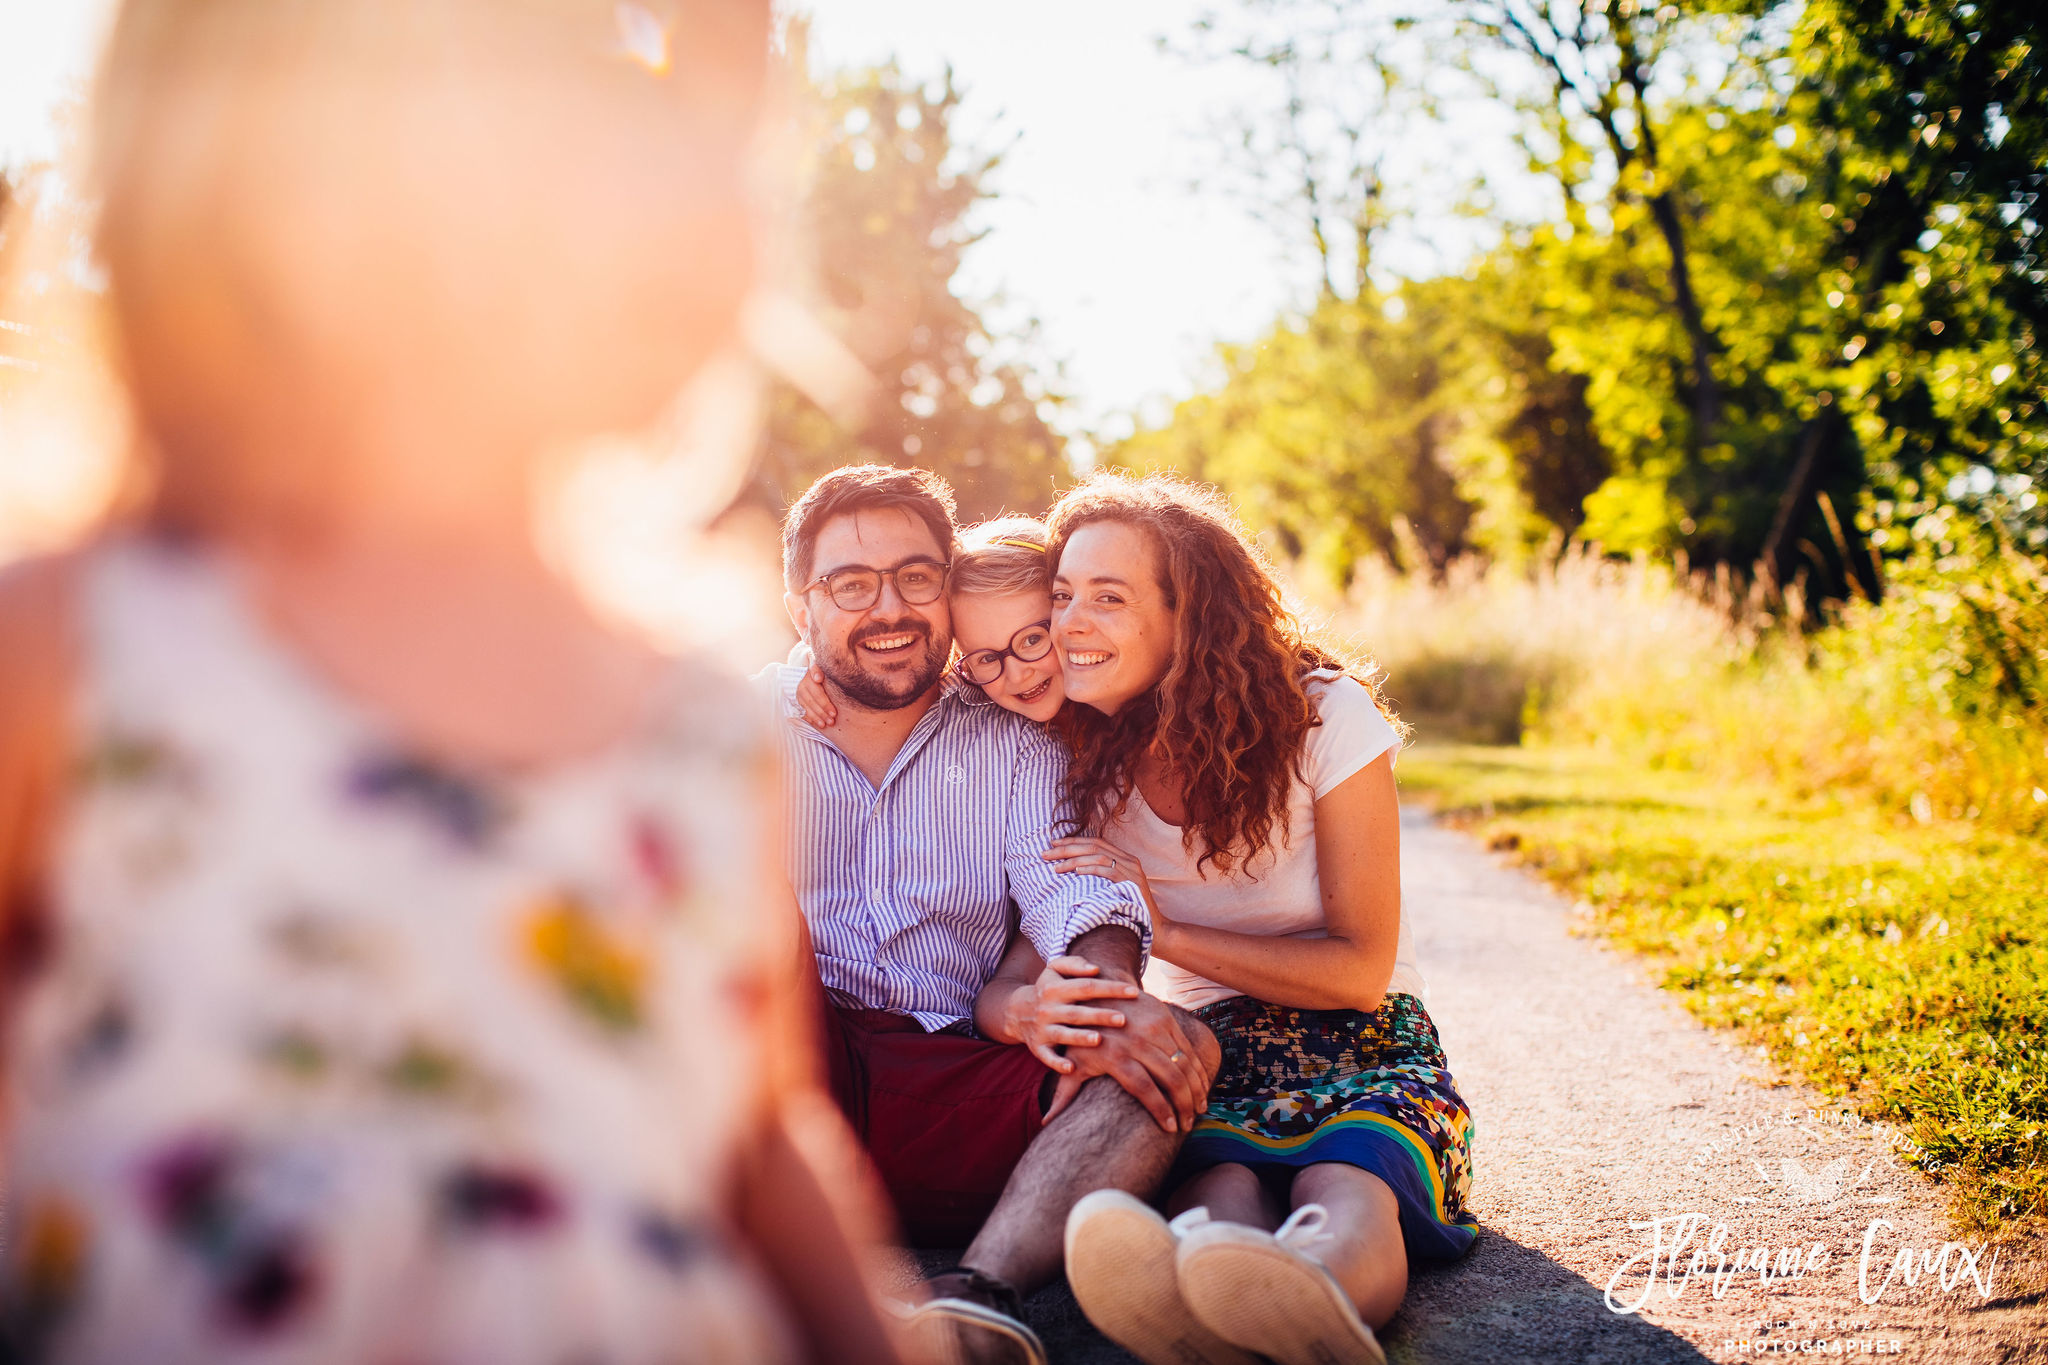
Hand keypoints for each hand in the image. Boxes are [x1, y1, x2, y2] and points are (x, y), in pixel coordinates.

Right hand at [795, 664, 836, 728]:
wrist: (804, 660)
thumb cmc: (817, 660)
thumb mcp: (815, 658)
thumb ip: (817, 667)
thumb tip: (818, 679)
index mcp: (806, 676)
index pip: (816, 693)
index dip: (825, 704)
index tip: (834, 713)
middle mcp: (800, 685)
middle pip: (811, 702)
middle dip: (822, 713)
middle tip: (832, 721)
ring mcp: (797, 692)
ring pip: (806, 707)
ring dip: (816, 717)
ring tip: (825, 724)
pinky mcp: (796, 698)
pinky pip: (802, 710)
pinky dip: (809, 718)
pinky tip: (817, 724)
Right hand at [1002, 955, 1141, 1072]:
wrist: (1017, 1012)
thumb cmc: (1048, 989)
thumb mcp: (1054, 970)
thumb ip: (1074, 964)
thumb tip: (1095, 969)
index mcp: (1055, 989)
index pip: (1086, 987)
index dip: (1110, 989)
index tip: (1133, 992)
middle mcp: (1048, 1009)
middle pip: (1077, 1012)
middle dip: (1100, 1016)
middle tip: (1123, 1019)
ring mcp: (1042, 1029)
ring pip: (1063, 1034)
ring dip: (1080, 1038)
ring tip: (1099, 1039)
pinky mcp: (1038, 1047)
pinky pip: (1047, 1057)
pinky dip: (1058, 1063)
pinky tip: (1072, 1068)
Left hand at [1043, 837, 1160, 923]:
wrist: (1155, 929)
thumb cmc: (1129, 910)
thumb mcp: (1114, 889)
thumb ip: (1100, 877)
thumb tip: (1072, 871)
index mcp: (1125, 858)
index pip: (1096, 843)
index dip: (1073, 841)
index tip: (1053, 844)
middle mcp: (1129, 860)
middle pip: (1094, 846)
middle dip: (1067, 848)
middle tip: (1046, 854)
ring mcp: (1132, 871)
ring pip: (1098, 856)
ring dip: (1074, 860)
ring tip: (1055, 867)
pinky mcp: (1132, 883)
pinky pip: (1108, 871)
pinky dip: (1091, 869)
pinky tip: (1076, 872)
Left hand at [1043, 988, 1210, 1133]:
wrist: (1095, 990)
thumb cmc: (1081, 1035)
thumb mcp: (1071, 1061)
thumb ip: (1063, 1093)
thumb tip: (1047, 1123)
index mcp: (1116, 1056)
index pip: (1145, 1089)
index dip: (1160, 1111)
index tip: (1170, 1129)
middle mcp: (1138, 1041)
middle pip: (1171, 1078)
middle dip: (1184, 1105)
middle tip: (1188, 1126)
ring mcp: (1154, 1027)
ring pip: (1184, 1063)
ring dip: (1196, 1089)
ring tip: (1199, 1110)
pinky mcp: (1165, 1018)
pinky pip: (1188, 1048)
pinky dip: (1198, 1069)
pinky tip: (1201, 1087)